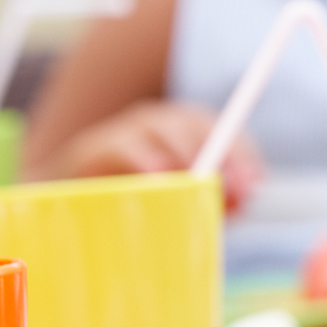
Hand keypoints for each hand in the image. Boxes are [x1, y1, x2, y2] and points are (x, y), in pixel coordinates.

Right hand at [54, 100, 260, 207]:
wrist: (72, 203)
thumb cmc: (139, 202)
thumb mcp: (184, 202)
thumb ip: (217, 199)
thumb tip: (246, 196)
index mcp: (184, 132)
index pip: (220, 131)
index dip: (240, 153)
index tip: (253, 183)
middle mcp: (156, 123)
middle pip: (193, 125)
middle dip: (216, 154)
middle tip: (232, 185)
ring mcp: (124, 131)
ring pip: (158, 129)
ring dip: (181, 151)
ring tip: (195, 174)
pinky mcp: (92, 149)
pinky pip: (119, 147)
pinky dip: (141, 159)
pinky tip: (156, 175)